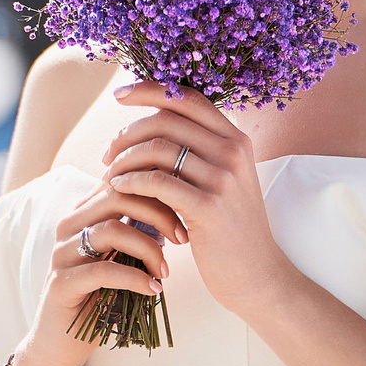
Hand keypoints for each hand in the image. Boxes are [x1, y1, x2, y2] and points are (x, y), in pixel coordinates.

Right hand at [31, 178, 173, 365]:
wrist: (61, 343)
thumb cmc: (100, 296)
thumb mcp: (123, 257)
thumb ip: (139, 230)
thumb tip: (179, 205)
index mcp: (84, 213)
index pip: (122, 180)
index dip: (158, 188)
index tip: (188, 209)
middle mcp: (69, 226)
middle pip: (118, 196)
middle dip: (159, 213)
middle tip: (183, 237)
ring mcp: (61, 254)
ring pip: (111, 229)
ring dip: (148, 249)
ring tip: (165, 271)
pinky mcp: (61, 284)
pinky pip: (103, 270)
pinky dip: (135, 278)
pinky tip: (153, 289)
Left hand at [99, 82, 298, 319]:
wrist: (257, 276)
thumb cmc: (231, 230)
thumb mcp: (225, 182)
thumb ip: (200, 152)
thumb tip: (153, 126)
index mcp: (237, 139)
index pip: (188, 97)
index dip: (150, 89)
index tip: (120, 95)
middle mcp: (234, 152)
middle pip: (167, 119)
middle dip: (128, 131)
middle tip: (107, 152)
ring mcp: (223, 178)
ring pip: (158, 148)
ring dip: (124, 158)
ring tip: (110, 175)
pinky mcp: (208, 207)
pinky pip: (157, 181)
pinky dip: (131, 181)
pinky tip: (119, 189)